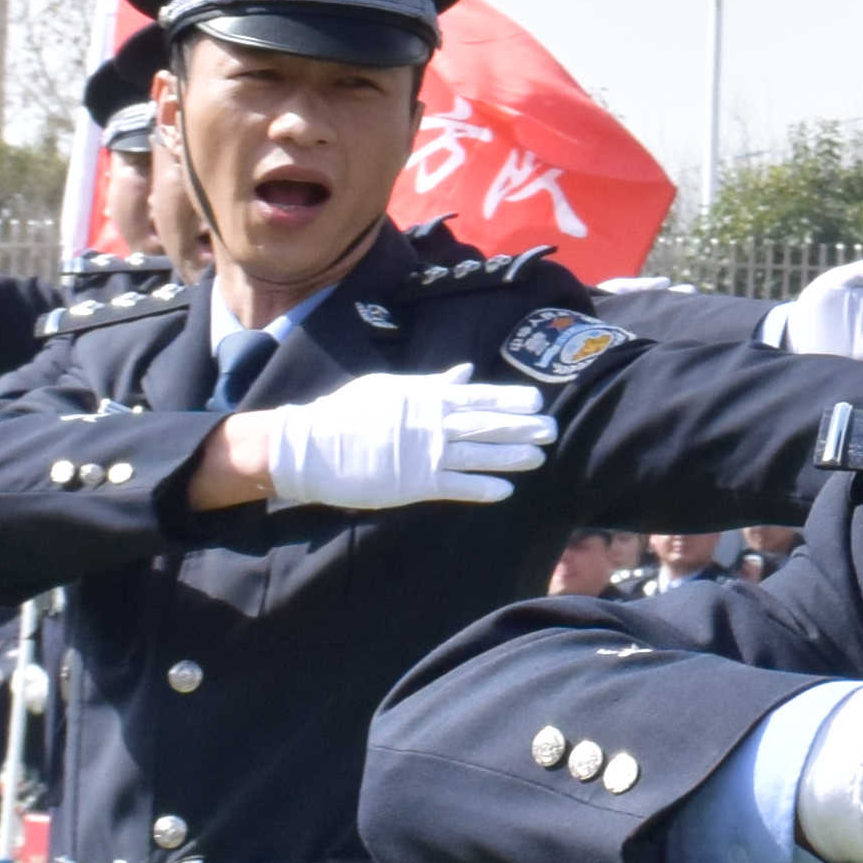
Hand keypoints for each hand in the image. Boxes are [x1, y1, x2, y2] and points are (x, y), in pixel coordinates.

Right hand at [244, 371, 550, 510]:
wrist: (310, 446)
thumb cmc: (346, 413)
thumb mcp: (389, 387)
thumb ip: (431, 383)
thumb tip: (464, 372)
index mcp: (426, 397)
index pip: (478, 396)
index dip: (510, 400)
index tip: (537, 401)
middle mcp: (432, 423)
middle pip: (487, 424)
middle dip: (522, 427)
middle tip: (552, 430)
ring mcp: (425, 454)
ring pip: (479, 454)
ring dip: (512, 457)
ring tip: (539, 458)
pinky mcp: (415, 484)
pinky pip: (457, 487)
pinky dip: (483, 488)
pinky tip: (506, 490)